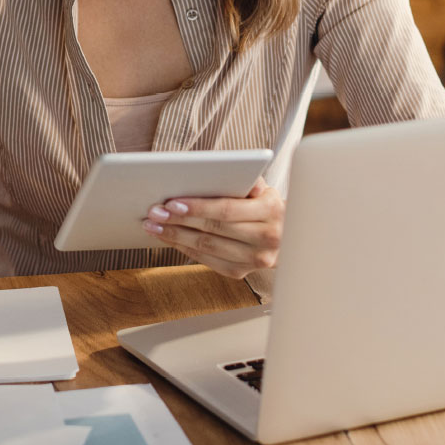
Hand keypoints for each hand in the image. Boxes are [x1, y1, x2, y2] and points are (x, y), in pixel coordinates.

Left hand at [143, 177, 284, 279]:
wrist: (291, 238)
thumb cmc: (266, 207)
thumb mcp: (263, 189)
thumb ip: (244, 180)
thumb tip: (216, 171)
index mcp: (271, 212)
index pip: (227, 210)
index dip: (197, 207)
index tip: (171, 203)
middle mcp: (266, 239)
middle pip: (213, 230)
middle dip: (178, 221)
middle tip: (153, 213)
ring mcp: (255, 260)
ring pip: (207, 247)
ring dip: (175, 237)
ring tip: (153, 226)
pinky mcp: (241, 272)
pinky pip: (207, 261)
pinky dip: (185, 249)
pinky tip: (169, 239)